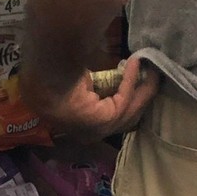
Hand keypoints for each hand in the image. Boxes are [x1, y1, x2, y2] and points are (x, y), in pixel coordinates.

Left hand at [21, 56, 159, 139]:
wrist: (43, 79)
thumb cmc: (55, 77)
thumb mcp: (83, 85)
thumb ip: (100, 86)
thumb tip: (115, 73)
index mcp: (82, 127)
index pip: (111, 119)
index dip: (129, 100)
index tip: (140, 84)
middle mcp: (90, 133)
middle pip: (126, 117)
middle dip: (142, 96)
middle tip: (153, 77)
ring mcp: (98, 131)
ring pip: (130, 110)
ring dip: (143, 88)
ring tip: (152, 70)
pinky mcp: (105, 121)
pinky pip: (125, 100)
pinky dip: (132, 80)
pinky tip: (136, 62)